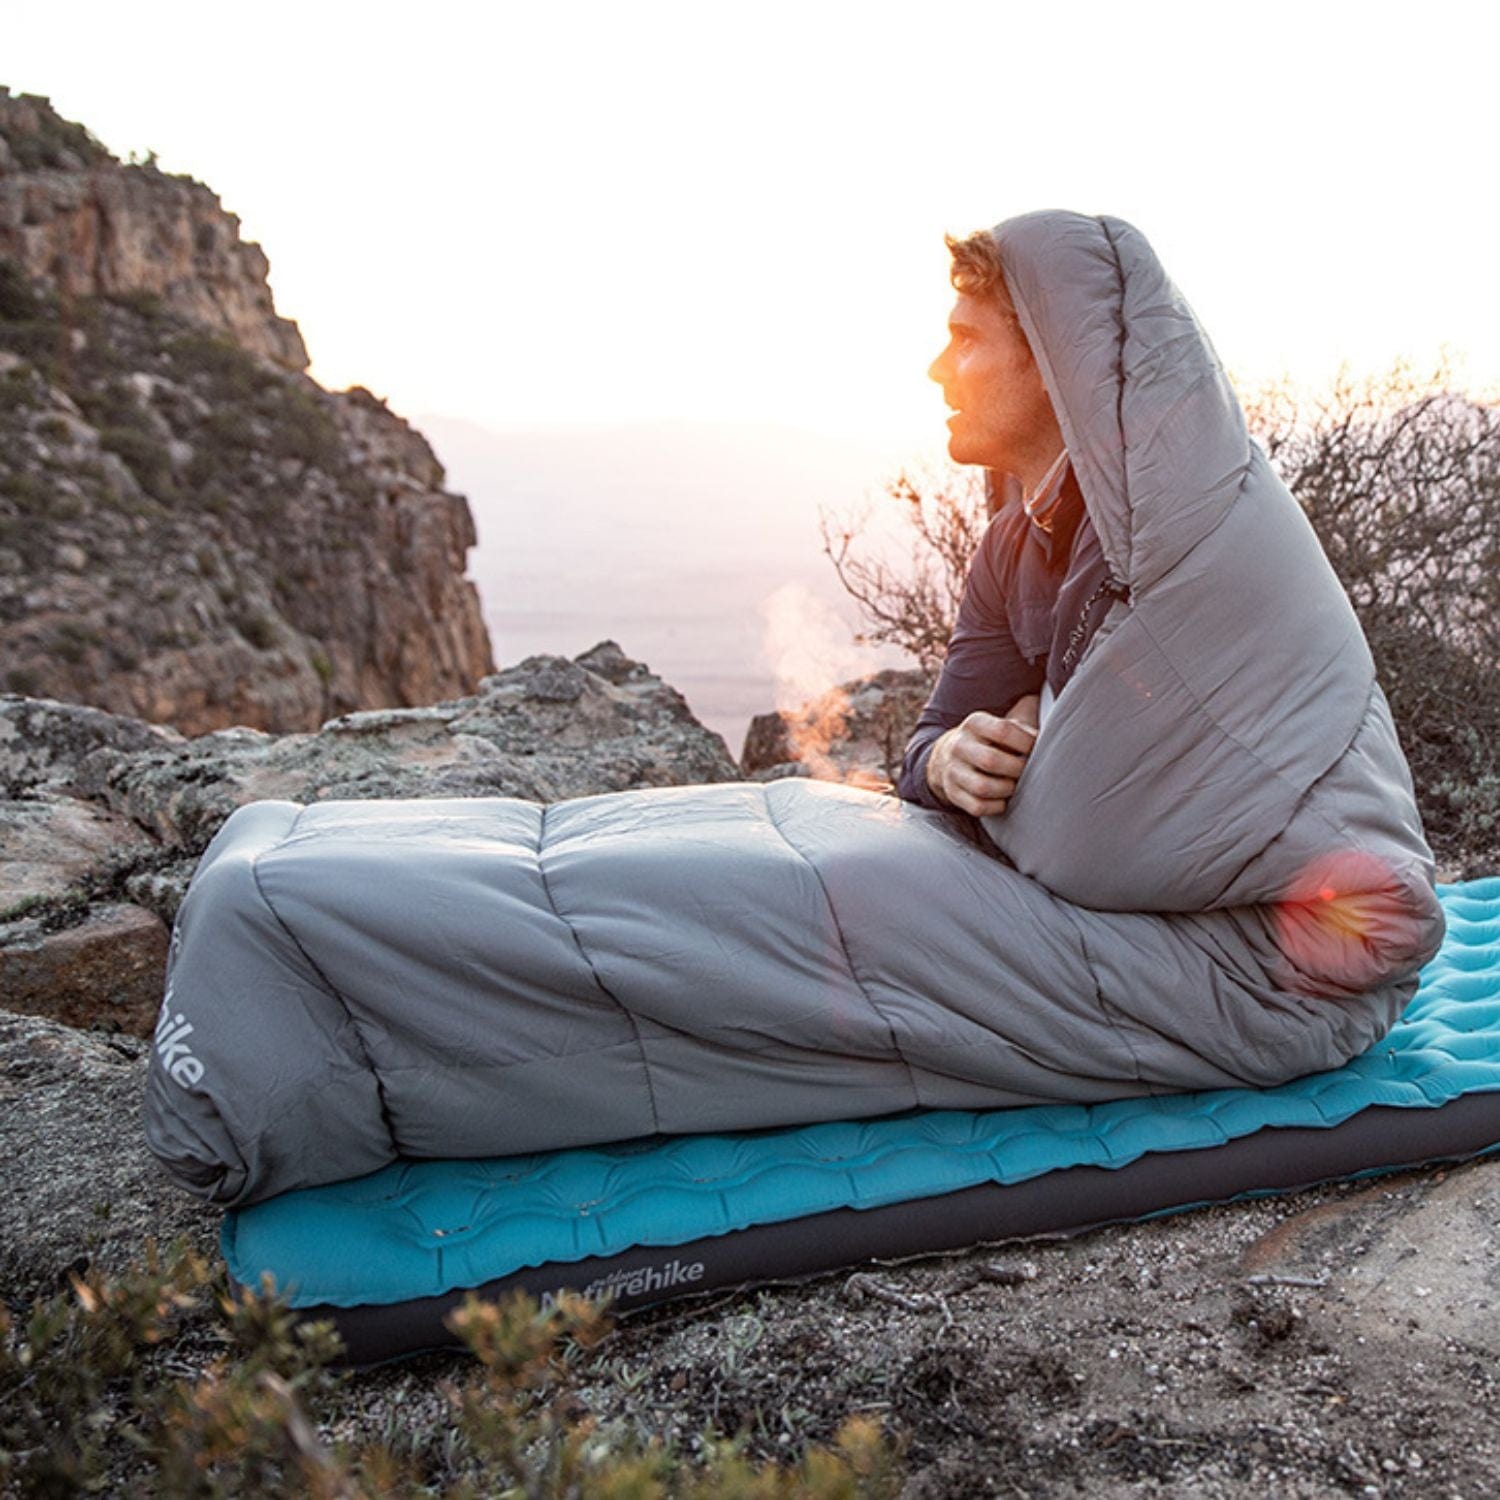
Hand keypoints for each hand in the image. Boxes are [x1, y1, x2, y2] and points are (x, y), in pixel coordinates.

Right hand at [925, 693, 1040, 817]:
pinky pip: (977, 806)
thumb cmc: (991, 740)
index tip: (1035, 749)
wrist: (948, 756)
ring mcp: (952, 770)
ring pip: (982, 787)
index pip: (1002, 730)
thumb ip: (1026, 717)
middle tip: (1027, 771)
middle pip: (991, 760)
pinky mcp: (952, 793)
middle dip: (1017, 769)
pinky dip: (996, 806)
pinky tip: (1003, 799)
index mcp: (975, 723)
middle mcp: (959, 745)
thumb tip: (1056, 719)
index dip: (1025, 742)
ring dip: (1007, 789)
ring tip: (1015, 785)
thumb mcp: (1003, 722)